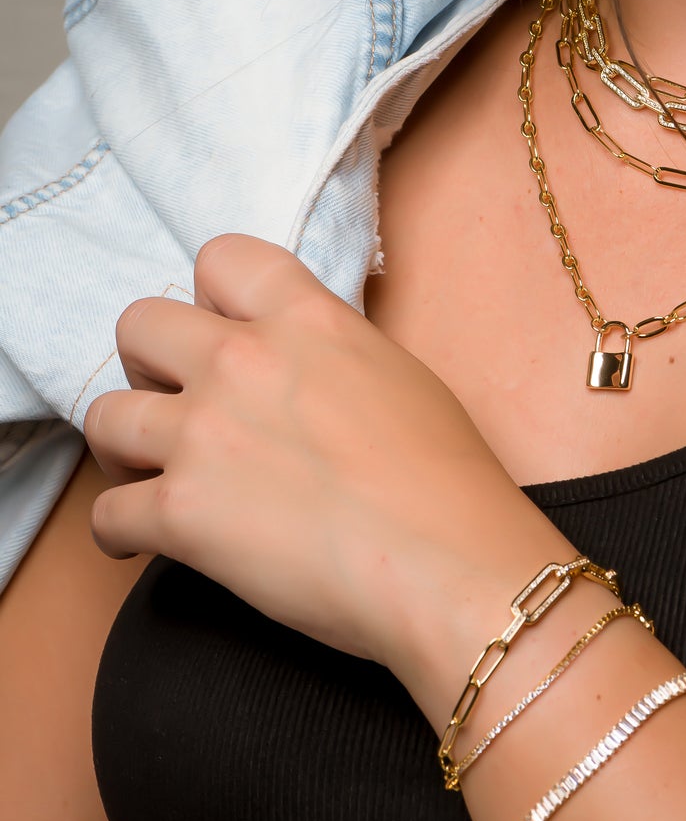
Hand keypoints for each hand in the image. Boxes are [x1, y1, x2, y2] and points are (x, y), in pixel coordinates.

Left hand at [83, 234, 554, 694]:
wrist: (445, 563)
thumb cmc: (446, 480)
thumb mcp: (396, 373)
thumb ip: (330, 352)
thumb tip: (303, 372)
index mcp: (306, 318)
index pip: (221, 257)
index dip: (211, 298)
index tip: (222, 334)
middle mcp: (242, 361)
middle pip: (139, 324)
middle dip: (148, 365)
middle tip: (178, 405)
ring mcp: (204, 434)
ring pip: (105, 415)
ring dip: (123, 448)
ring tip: (150, 474)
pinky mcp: (180, 513)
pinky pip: (105, 514)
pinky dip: (119, 532)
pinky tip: (146, 541)